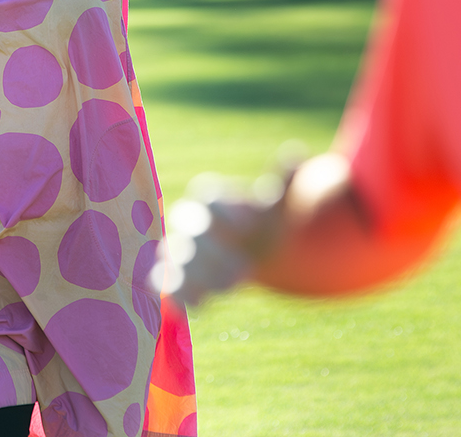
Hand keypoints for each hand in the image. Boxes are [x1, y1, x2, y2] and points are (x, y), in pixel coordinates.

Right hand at [158, 176, 284, 307]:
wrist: (253, 254)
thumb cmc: (263, 226)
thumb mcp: (278, 208)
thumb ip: (284, 184)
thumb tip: (297, 153)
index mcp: (212, 199)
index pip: (208, 197)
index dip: (226, 210)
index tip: (251, 226)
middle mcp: (190, 220)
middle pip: (188, 225)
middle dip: (214, 247)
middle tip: (246, 270)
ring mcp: (179, 248)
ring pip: (174, 254)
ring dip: (198, 272)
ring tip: (232, 287)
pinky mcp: (175, 276)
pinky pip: (164, 283)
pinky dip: (176, 294)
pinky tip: (199, 306)